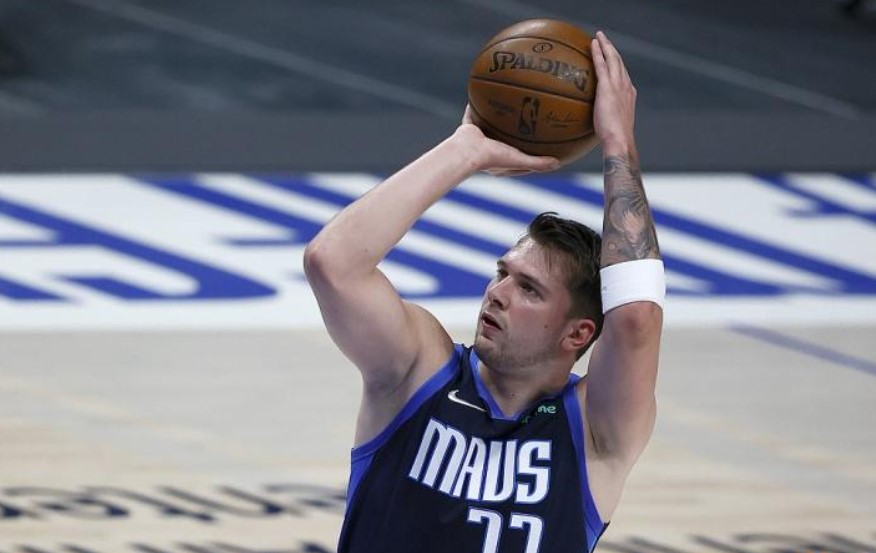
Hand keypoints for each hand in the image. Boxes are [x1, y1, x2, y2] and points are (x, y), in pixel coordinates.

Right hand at [453, 105, 559, 176]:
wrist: (467, 151)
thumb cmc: (491, 158)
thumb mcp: (519, 160)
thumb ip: (537, 163)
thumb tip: (558, 162)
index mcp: (498, 160)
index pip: (515, 155)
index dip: (526, 151)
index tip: (539, 144)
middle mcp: (488, 149)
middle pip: (503, 138)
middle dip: (513, 130)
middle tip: (526, 120)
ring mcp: (477, 138)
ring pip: (490, 124)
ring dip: (497, 116)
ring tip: (508, 102)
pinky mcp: (469, 127)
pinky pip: (476, 112)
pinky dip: (480, 104)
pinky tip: (487, 90)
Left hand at [591, 31, 636, 152]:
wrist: (619, 140)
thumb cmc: (615, 140)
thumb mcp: (612, 126)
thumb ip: (606, 120)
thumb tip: (597, 126)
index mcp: (629, 95)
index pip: (623, 75)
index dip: (618, 65)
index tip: (612, 58)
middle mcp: (626, 86)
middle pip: (619, 62)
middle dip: (612, 50)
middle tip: (605, 40)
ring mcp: (618, 85)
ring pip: (612, 59)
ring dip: (606, 45)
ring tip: (598, 36)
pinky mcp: (607, 87)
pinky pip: (601, 64)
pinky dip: (597, 52)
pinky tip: (592, 44)